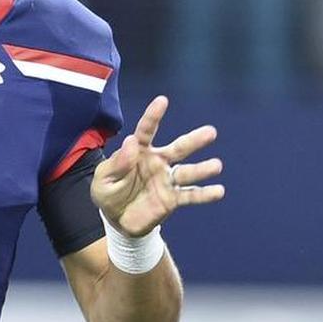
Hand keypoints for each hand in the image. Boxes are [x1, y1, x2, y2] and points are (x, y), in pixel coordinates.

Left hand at [91, 96, 224, 236]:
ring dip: (202, 169)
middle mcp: (157, 162)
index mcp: (138, 152)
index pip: (146, 131)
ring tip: (217, 165)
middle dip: (194, 140)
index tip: (162, 101)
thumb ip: (117, 163)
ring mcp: (167, 180)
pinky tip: (218, 191)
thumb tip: (130, 142)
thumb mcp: (104, 179)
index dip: (154, 116)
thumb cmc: (108, 193)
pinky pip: (190, 195)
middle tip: (211, 132)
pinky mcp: (173, 199)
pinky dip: (204, 194)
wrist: (117, 220)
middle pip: (178, 148)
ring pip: (188, 172)